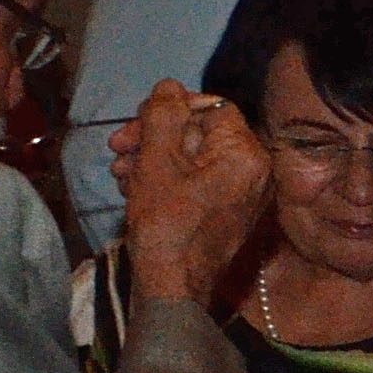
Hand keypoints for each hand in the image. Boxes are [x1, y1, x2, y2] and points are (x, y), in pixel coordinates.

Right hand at [110, 85, 268, 307]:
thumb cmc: (166, 224)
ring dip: (153, 156)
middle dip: (155, 135)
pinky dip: (165, 178)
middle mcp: (255, 171)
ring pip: (193, 157)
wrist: (173, 286)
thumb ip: (163, 117)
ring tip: (120, 171)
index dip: (171, 108)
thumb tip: (170, 86)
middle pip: (201, 132)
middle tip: (117, 146)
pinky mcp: (227, 211)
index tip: (135, 122)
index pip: (213, 108)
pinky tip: (133, 186)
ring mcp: (243, 194)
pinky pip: (197, 180)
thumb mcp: (158, 161)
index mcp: (247, 154)